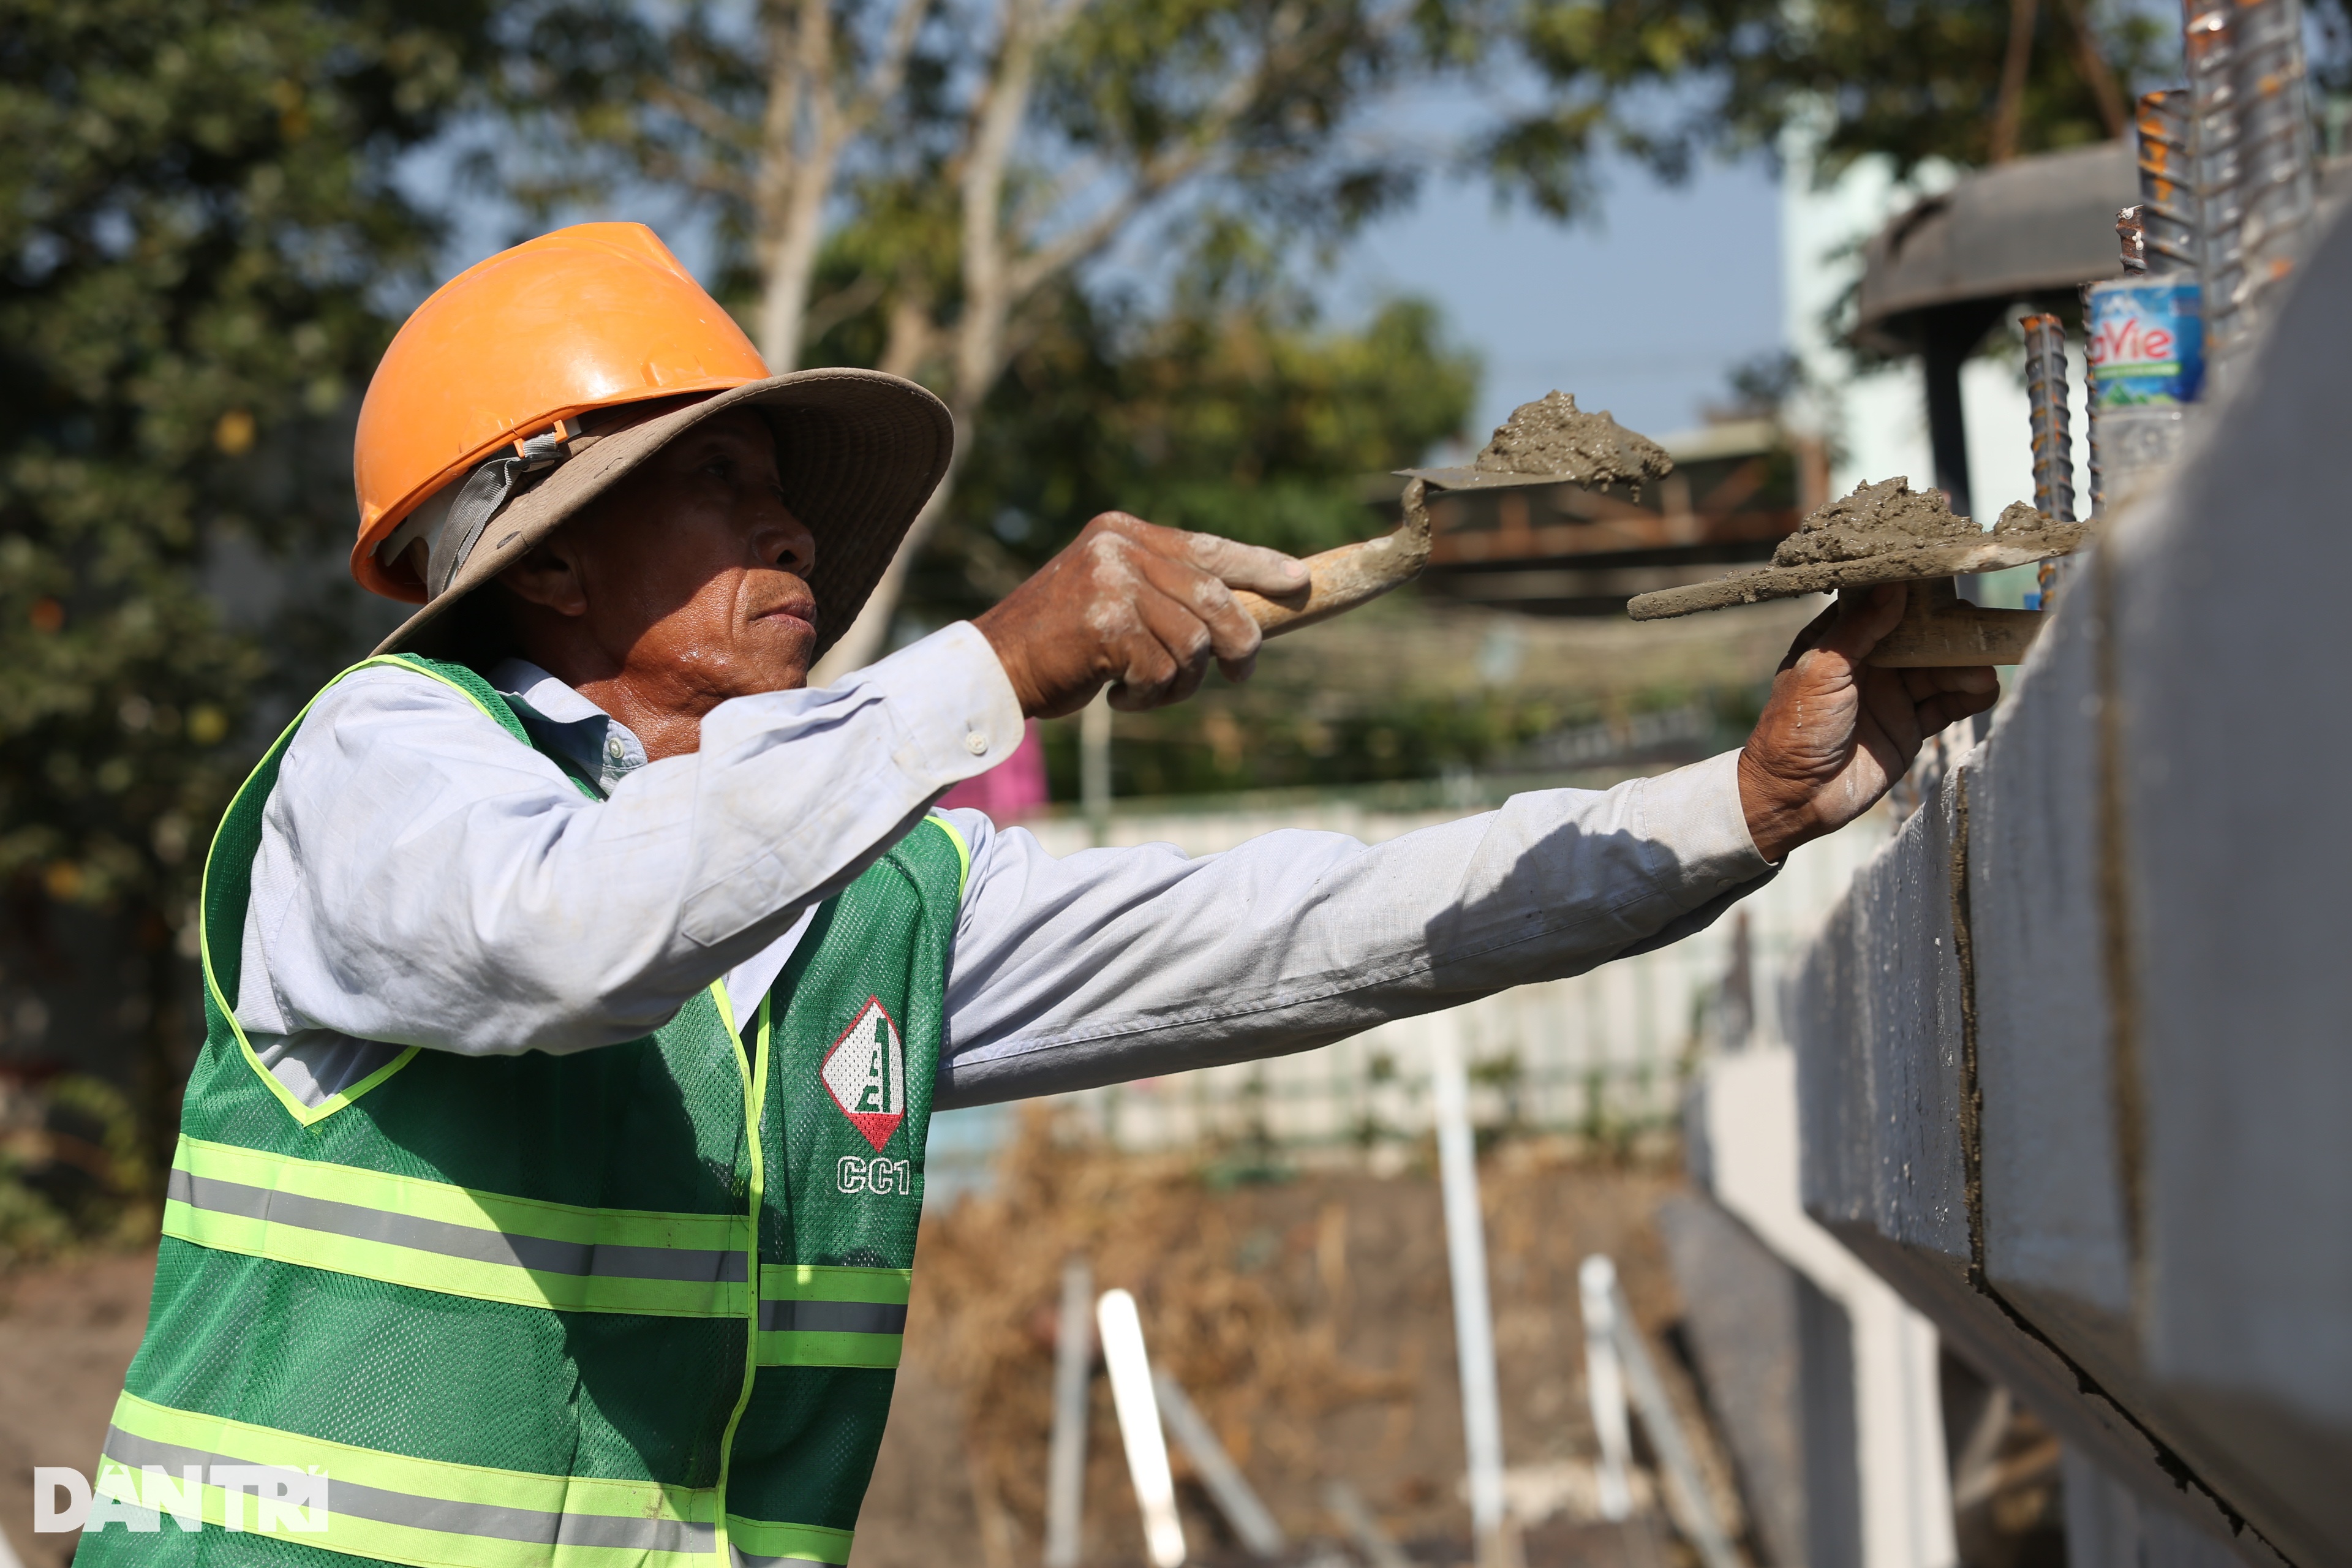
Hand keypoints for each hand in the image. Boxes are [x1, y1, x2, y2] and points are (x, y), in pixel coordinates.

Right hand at [975, 512, 1309, 717]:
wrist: (993, 668)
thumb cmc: (1059, 644)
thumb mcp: (1113, 598)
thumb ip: (1164, 592)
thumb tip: (1240, 615)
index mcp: (1125, 531)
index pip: (1209, 546)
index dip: (1259, 566)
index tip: (1298, 581)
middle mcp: (1120, 546)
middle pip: (1216, 598)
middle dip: (1239, 645)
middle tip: (1240, 675)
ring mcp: (1112, 581)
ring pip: (1194, 642)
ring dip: (1181, 682)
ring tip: (1148, 690)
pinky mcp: (1107, 623)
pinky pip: (1162, 670)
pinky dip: (1149, 696)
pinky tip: (1117, 698)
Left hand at [1737, 584, 2000, 861]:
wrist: (1796, 797)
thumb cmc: (1796, 728)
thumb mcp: (1822, 670)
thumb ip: (1860, 629)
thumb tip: (1896, 585)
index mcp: (1840, 642)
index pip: (1883, 606)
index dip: (1914, 594)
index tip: (1948, 580)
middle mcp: (1869, 664)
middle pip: (1921, 637)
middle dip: (1951, 632)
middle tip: (1980, 627)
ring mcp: (1892, 695)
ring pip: (1939, 670)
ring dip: (1964, 666)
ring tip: (1982, 670)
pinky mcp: (1909, 727)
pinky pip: (1947, 705)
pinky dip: (1969, 696)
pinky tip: (1984, 690)